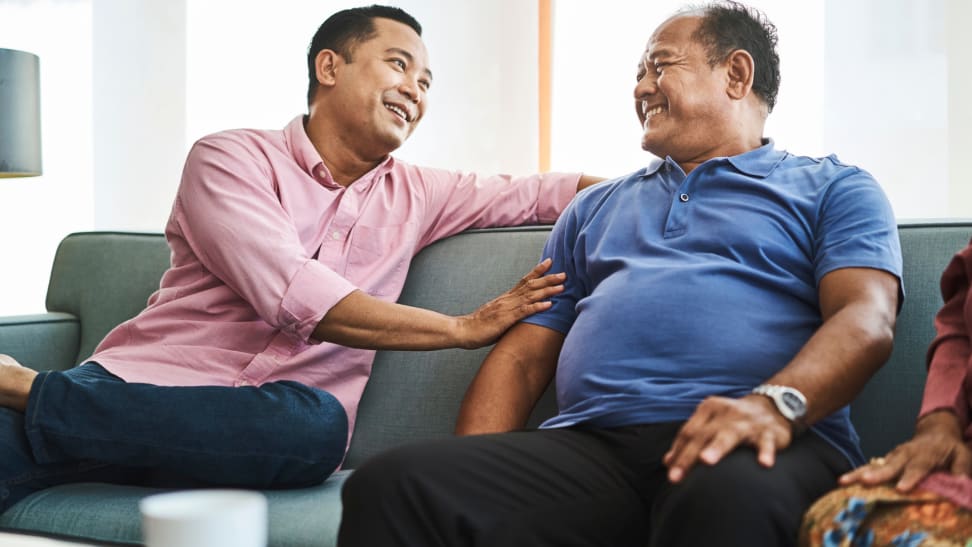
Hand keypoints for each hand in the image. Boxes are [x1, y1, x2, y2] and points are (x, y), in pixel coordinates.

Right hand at [455, 259, 564, 348]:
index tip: (550, 262)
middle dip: (548, 279)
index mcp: (506, 298)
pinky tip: (548, 304)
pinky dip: (537, 307)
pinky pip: (524, 311)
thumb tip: (520, 313)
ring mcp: (507, 308)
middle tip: (564, 273)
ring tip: (561, 286)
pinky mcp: (505, 319)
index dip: (537, 271)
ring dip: (547, 290)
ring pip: (530, 296)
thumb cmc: (479, 326)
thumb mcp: (497, 315)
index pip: (524, 280)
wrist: (463, 330)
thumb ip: (509, 312)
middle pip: (531, 285)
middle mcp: (508, 299)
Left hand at [664, 394, 791, 482]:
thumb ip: (690, 440)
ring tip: (707, 461)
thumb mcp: (711, 424)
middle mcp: (726, 413)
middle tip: (675, 477)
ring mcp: (747, 421)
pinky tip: (764, 463)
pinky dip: (765, 451)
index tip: (670, 473)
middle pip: (702, 435)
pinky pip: (766, 442)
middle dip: (688, 457)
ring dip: (717, 447)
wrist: (773, 406)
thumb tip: (667, 462)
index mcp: (709, 409)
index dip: (678, 452)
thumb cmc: (733, 420)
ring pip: (730, 434)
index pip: (688, 432)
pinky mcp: (769, 431)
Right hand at [838, 410, 971, 491]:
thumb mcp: (962, 455)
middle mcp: (906, 454)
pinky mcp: (885, 460)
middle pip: (890, 466)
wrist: (935, 432)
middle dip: (877, 475)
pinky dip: (857, 474)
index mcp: (926, 454)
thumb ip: (962, 468)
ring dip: (859, 473)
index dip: (909, 478)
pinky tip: (844, 482)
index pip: (918, 467)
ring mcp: (893, 456)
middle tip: (865, 481)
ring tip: (843, 481)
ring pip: (874, 465)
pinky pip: (870, 467)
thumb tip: (960, 482)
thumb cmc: (949, 448)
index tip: (901, 489)